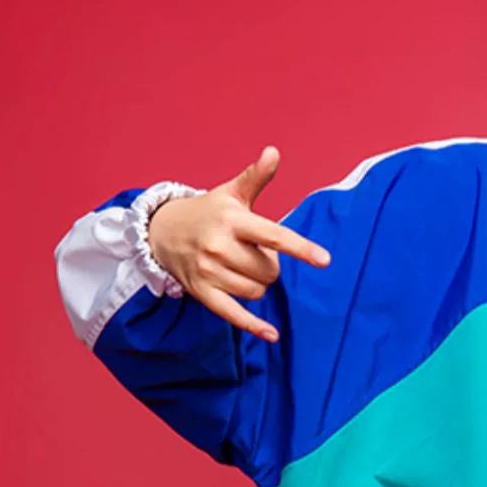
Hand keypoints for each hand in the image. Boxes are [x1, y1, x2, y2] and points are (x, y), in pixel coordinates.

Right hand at [146, 144, 330, 342]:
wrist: (162, 231)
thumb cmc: (208, 212)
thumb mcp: (231, 193)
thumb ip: (256, 177)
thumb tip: (274, 152)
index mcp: (233, 220)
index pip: (273, 235)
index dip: (300, 248)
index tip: (324, 259)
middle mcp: (220, 246)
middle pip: (269, 271)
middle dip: (270, 265)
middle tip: (252, 252)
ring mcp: (209, 271)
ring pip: (257, 291)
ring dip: (258, 283)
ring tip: (241, 267)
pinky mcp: (201, 292)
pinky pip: (234, 314)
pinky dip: (254, 326)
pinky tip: (272, 334)